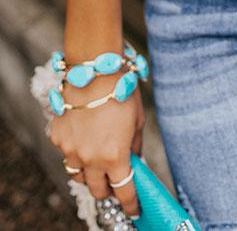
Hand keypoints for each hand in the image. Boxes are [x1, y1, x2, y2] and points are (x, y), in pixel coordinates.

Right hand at [49, 70, 144, 216]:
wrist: (94, 68)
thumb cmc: (121, 90)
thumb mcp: (138, 120)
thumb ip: (134, 146)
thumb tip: (134, 161)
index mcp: (115, 157)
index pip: (123, 192)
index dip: (130, 204)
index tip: (134, 209)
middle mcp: (91, 158)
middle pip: (97, 190)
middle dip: (107, 190)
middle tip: (114, 183)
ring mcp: (71, 149)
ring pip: (78, 175)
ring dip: (89, 173)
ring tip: (97, 160)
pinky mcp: (57, 138)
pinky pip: (66, 153)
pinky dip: (75, 150)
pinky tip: (84, 135)